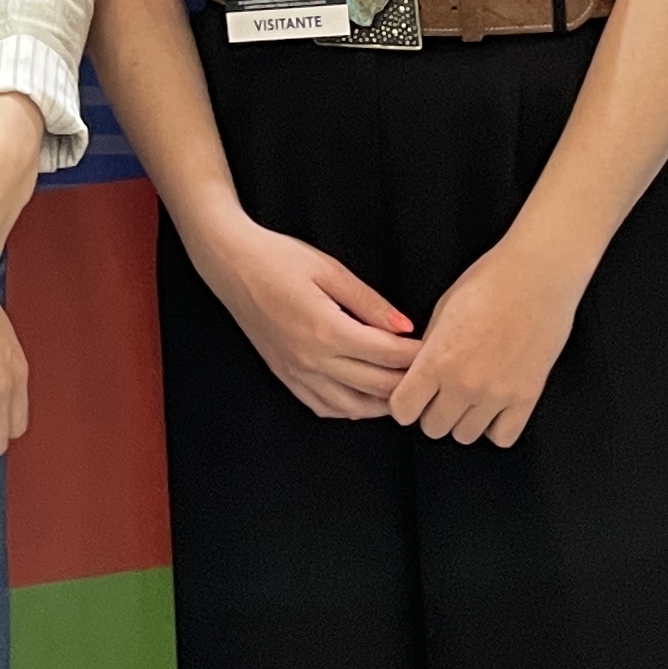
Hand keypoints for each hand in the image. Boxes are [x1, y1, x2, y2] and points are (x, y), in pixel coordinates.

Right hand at [188, 209, 420, 420]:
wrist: (230, 264)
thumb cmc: (277, 259)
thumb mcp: (330, 270)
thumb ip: (370, 303)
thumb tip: (405, 327)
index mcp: (326, 330)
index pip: (386, 355)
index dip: (416, 356)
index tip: (436, 351)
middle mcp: (311, 360)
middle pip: (374, 386)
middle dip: (407, 383)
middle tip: (430, 376)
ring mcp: (296, 373)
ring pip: (351, 407)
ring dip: (382, 404)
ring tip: (404, 392)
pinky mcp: (285, 376)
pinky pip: (323, 407)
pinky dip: (349, 409)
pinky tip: (363, 399)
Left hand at [388, 233, 584, 446]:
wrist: (537, 275)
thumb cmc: (490, 282)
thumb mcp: (442, 310)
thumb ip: (428, 349)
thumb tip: (418, 375)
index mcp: (437, 359)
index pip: (403, 410)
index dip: (404, 403)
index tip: (412, 394)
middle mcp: (464, 383)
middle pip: (433, 428)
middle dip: (432, 411)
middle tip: (442, 392)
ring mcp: (496, 394)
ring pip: (465, 436)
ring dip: (463, 419)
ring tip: (471, 396)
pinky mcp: (526, 398)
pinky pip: (502, 437)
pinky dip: (495, 426)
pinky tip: (495, 405)